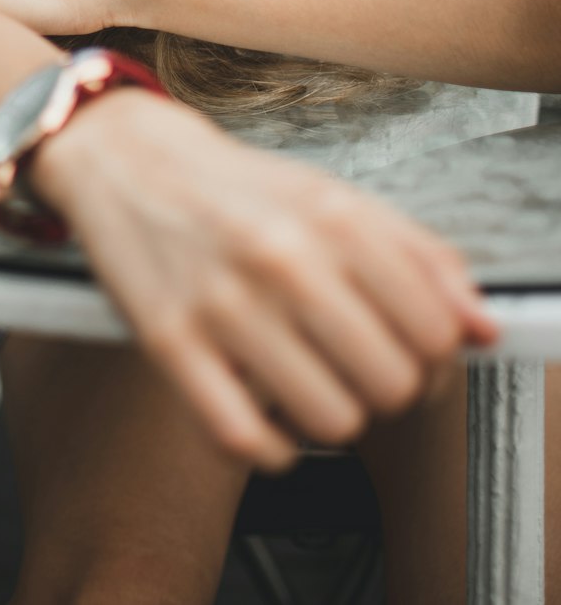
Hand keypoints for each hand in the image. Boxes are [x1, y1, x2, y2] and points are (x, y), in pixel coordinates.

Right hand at [29, 91, 498, 470]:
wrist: (126, 160)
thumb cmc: (236, 187)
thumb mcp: (332, 196)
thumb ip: (417, 255)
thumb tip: (482, 328)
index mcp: (331, 217)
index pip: (434, 330)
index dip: (434, 355)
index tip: (408, 349)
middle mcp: (280, 257)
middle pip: (390, 384)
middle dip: (384, 388)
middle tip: (356, 368)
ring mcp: (222, 303)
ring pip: (329, 421)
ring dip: (330, 418)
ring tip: (310, 385)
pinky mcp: (168, 344)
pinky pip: (246, 441)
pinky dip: (270, 449)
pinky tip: (266, 416)